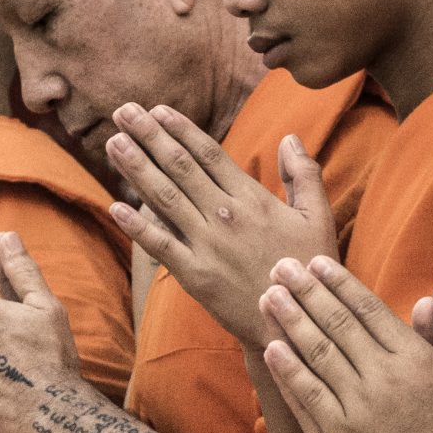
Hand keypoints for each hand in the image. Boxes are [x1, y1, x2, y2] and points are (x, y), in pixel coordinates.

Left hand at [106, 106, 335, 349]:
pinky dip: (137, 226)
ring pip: (164, 198)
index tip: (157, 110)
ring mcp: (207, 245)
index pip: (208, 154)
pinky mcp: (194, 276)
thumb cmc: (308, 268)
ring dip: (136, 168)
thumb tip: (289, 138)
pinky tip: (115, 205)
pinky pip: (160, 245)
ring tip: (113, 142)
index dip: (180, 129)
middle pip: (179, 167)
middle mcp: (225, 216)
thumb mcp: (319, 217)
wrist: (295, 323)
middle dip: (148, 136)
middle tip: (123, 111)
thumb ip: (304, 174)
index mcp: (252, 199)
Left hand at [258, 256, 432, 432]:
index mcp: (414, 356)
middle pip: (335, 325)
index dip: (338, 283)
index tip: (316, 264)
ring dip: (289, 323)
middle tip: (280, 267)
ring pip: (317, 356)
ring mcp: (360, 409)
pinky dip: (289, 372)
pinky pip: (309, 398)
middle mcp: (384, 377)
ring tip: (267, 298)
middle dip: (305, 292)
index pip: (366, 309)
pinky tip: (272, 349)